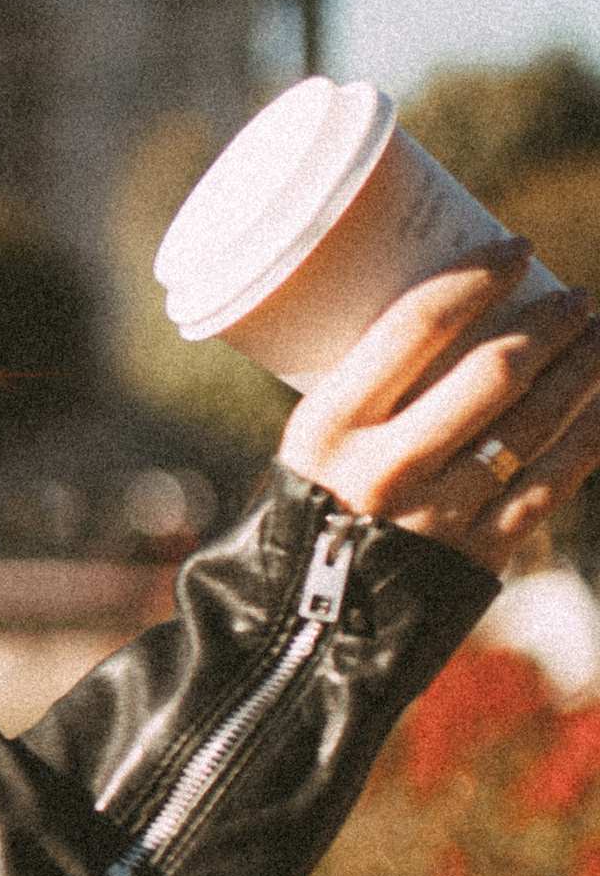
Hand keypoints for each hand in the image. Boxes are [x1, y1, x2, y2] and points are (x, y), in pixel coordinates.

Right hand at [278, 246, 599, 571]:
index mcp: (331, 424)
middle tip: (577, 297)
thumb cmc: (311, 512)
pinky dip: (590, 438)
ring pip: (537, 422)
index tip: (516, 249)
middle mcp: (387, 465)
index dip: (478, 277)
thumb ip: (374, 397)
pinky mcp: (479, 552)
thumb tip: (459, 328)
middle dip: (550, 324)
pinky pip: (554, 481)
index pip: (418, 325)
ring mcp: (439, 512)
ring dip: (583, 371)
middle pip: (494, 370)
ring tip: (599, 339)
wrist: (305, 626)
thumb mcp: (312, 447)